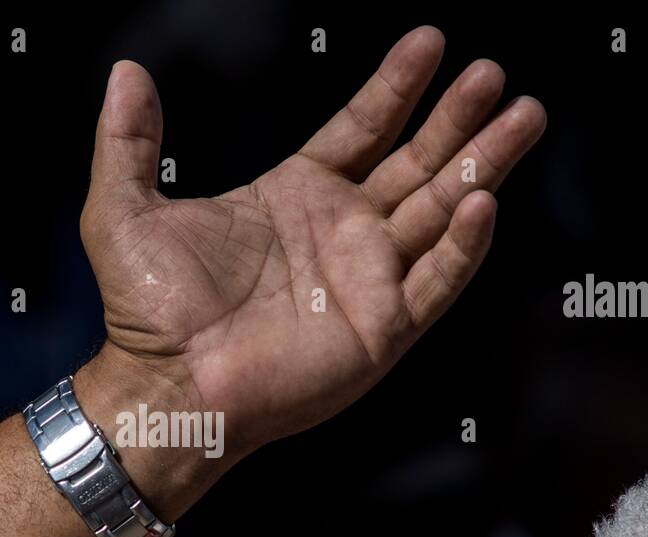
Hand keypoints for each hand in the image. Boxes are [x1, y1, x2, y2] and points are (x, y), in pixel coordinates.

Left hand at [81, 26, 545, 455]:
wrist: (165, 384)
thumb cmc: (144, 310)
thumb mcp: (122, 210)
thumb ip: (127, 140)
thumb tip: (124, 73)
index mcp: (295, 196)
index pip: (362, 128)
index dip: (397, 87)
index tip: (430, 41)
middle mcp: (341, 233)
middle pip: (418, 163)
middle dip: (459, 119)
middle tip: (496, 76)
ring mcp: (367, 280)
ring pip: (442, 211)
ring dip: (484, 164)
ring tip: (524, 115)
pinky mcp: (382, 329)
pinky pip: (436, 279)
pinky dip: (463, 243)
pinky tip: (483, 200)